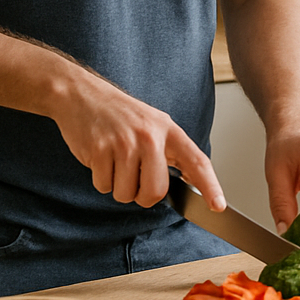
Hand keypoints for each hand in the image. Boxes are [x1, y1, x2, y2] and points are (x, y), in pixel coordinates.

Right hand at [47, 71, 225, 210]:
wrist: (81, 94)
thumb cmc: (119, 114)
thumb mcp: (152, 124)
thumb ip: (169, 152)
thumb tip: (189, 184)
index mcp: (167, 129)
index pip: (195, 161)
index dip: (209, 185)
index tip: (218, 205)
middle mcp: (149, 136)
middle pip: (154, 191)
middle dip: (142, 196)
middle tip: (134, 178)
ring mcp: (123, 143)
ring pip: (125, 194)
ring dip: (118, 186)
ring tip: (114, 160)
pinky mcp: (99, 149)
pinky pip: (103, 186)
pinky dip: (101, 179)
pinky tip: (100, 157)